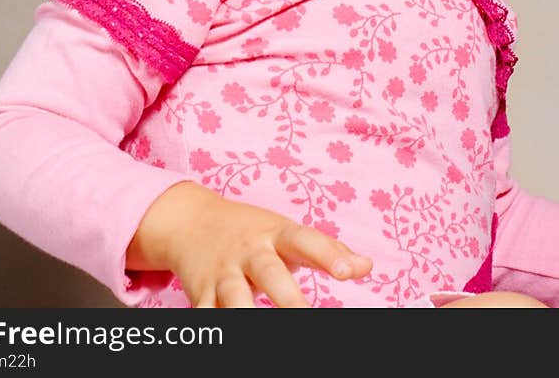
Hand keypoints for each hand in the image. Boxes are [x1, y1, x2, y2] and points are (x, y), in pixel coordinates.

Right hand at [127, 181, 372, 306]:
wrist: (191, 222)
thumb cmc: (252, 234)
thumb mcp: (286, 234)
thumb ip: (326, 250)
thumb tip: (366, 266)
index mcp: (275, 234)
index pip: (306, 240)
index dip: (329, 254)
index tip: (350, 271)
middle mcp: (250, 252)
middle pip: (270, 273)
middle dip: (289, 299)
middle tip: (308, 317)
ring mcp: (223, 273)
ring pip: (233, 298)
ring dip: (246, 315)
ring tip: (258, 327)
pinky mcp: (202, 294)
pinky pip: (207, 315)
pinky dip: (216, 328)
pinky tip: (223, 337)